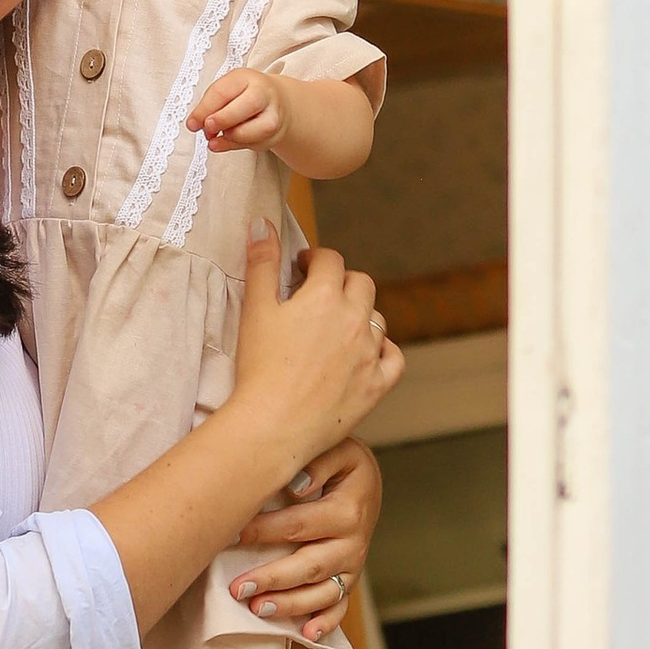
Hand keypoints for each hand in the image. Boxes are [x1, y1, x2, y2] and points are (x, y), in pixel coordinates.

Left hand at [188, 65, 284, 153]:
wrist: (276, 102)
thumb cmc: (244, 95)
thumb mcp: (226, 90)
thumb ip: (210, 106)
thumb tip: (195, 124)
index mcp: (246, 78)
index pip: (223, 92)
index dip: (204, 110)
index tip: (192, 123)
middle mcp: (264, 94)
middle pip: (247, 105)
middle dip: (224, 119)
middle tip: (208, 127)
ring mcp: (273, 115)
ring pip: (254, 130)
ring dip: (230, 136)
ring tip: (217, 135)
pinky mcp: (274, 134)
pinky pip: (253, 144)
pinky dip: (233, 145)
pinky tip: (223, 142)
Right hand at [230, 227, 401, 466]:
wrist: (273, 425)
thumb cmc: (259, 369)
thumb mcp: (254, 309)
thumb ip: (262, 263)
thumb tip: (263, 223)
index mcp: (324, 297)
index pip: (330, 260)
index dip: (314, 259)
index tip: (301, 268)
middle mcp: (355, 320)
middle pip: (361, 283)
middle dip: (341, 282)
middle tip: (319, 295)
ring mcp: (370, 353)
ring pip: (377, 319)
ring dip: (360, 315)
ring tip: (336, 327)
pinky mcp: (377, 385)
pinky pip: (394, 357)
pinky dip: (384, 350)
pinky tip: (368, 352)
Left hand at [234, 437, 380, 642]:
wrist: (365, 481)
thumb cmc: (340, 464)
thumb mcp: (337, 449)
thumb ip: (316, 462)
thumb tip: (295, 486)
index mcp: (348, 509)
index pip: (300, 524)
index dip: (264, 532)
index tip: (231, 536)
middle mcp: (354, 542)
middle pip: (310, 565)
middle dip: (272, 579)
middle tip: (237, 589)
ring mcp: (353, 565)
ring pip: (322, 592)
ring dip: (289, 605)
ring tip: (256, 610)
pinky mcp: (350, 579)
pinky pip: (340, 607)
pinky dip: (325, 623)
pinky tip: (306, 635)